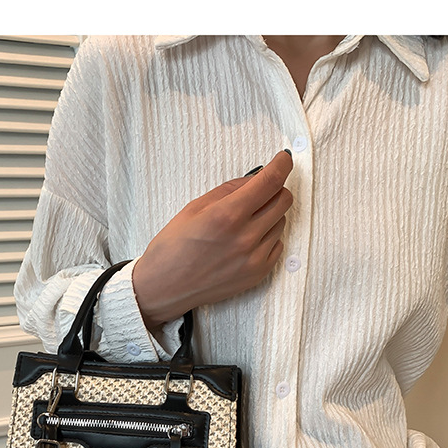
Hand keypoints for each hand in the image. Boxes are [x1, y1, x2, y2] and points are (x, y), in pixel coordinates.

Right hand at [132, 150, 293, 329]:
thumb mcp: (194, 208)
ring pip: (281, 222)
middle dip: (274, 190)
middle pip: (283, 199)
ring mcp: (254, 258)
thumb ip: (229, 190)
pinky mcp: (258, 273)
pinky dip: (267, 237)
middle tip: (258, 192)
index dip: (282, 164)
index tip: (283, 160)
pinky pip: (277, 245)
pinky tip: (245, 241)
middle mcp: (245, 237)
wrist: (164, 288)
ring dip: (268, 215)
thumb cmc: (172, 249)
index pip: (271, 181)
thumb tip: (254, 178)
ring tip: (242, 223)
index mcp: (227, 215)